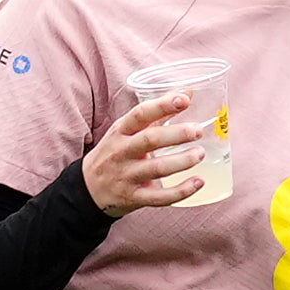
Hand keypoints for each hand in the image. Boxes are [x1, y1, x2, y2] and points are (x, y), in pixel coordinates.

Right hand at [84, 91, 206, 217]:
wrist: (88, 189)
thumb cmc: (115, 153)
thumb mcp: (128, 131)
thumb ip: (158, 114)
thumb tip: (188, 92)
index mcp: (121, 131)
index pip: (140, 114)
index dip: (162, 105)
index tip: (184, 100)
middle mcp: (122, 152)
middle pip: (150, 140)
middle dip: (176, 134)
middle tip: (198, 131)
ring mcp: (127, 176)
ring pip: (156, 169)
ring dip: (182, 161)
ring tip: (200, 154)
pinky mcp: (134, 197)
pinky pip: (159, 197)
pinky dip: (181, 191)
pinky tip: (199, 183)